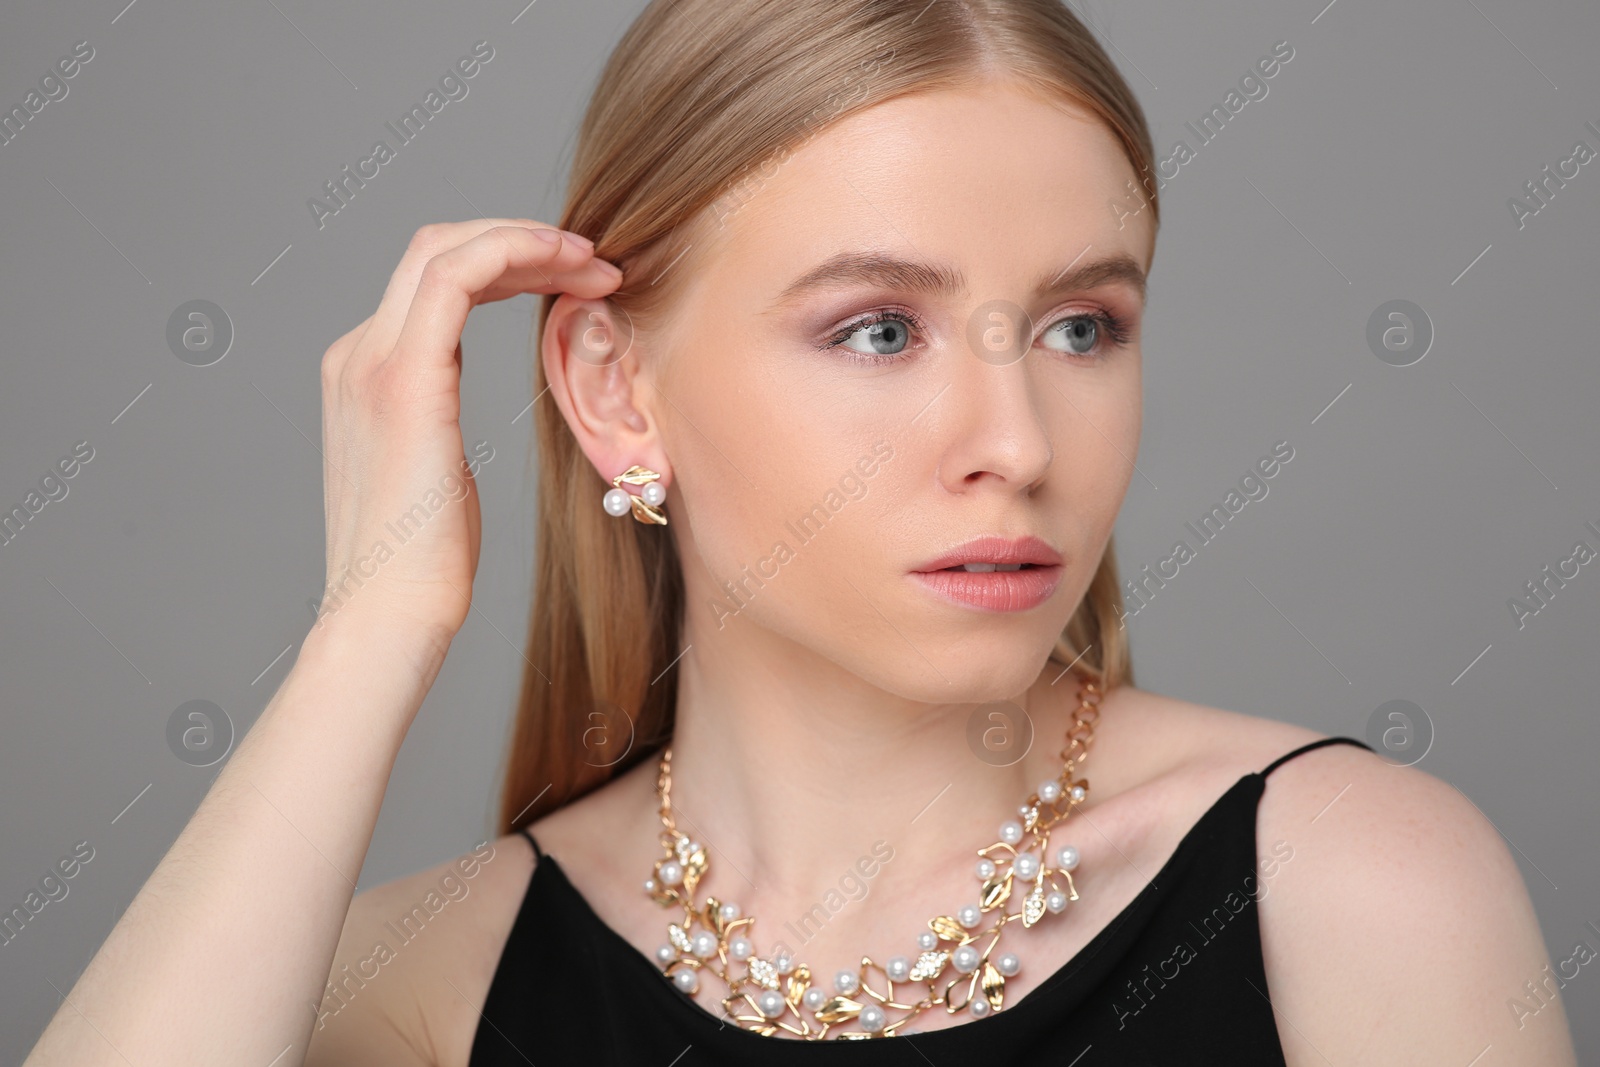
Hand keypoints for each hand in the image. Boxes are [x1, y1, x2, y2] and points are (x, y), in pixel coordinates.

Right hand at [314, 219, 621, 651]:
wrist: (389, 615)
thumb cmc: (425, 564)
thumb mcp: (438, 471)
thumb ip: (441, 417)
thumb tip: (464, 404)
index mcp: (367, 374)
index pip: (434, 279)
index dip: (508, 261)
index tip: (575, 279)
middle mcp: (358, 355)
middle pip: (437, 248)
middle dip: (522, 242)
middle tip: (595, 262)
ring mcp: (372, 362)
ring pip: (445, 248)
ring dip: (527, 242)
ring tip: (595, 264)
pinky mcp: (402, 378)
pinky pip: (455, 276)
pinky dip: (514, 253)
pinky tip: (568, 268)